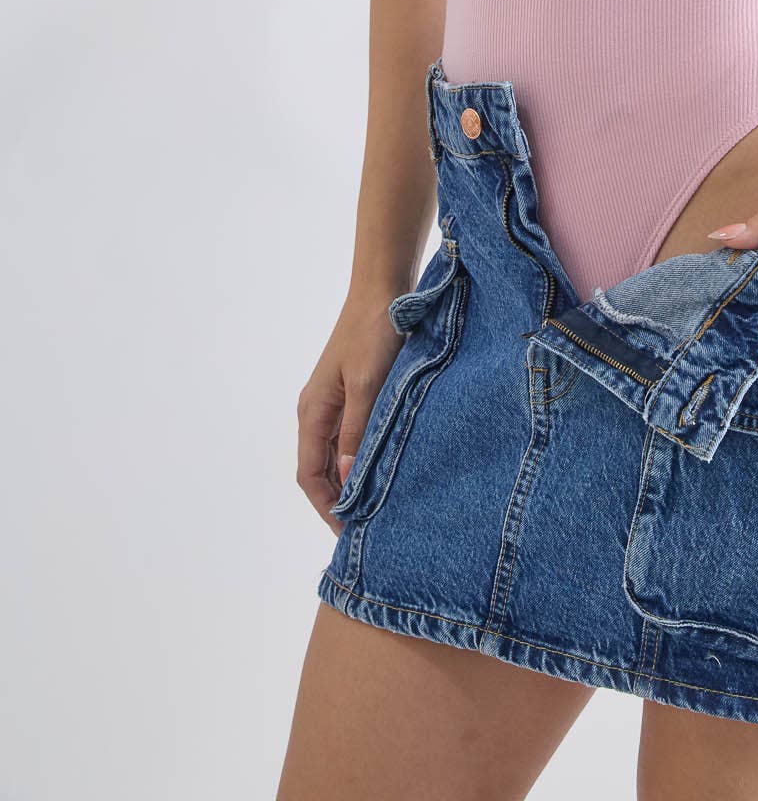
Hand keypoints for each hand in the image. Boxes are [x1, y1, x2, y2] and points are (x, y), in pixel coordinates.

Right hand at [296, 288, 406, 531]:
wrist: (385, 288)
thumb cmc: (374, 333)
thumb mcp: (366, 386)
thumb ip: (356, 433)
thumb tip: (345, 480)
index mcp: (312, 411)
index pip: (309, 476)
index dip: (326, 507)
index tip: (350, 534)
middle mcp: (318, 411)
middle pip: (320, 470)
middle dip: (338, 500)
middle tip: (368, 529)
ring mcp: (336, 402)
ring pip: (336, 455)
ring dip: (351, 480)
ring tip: (378, 506)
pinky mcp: (355, 393)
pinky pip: (352, 437)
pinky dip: (363, 458)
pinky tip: (385, 469)